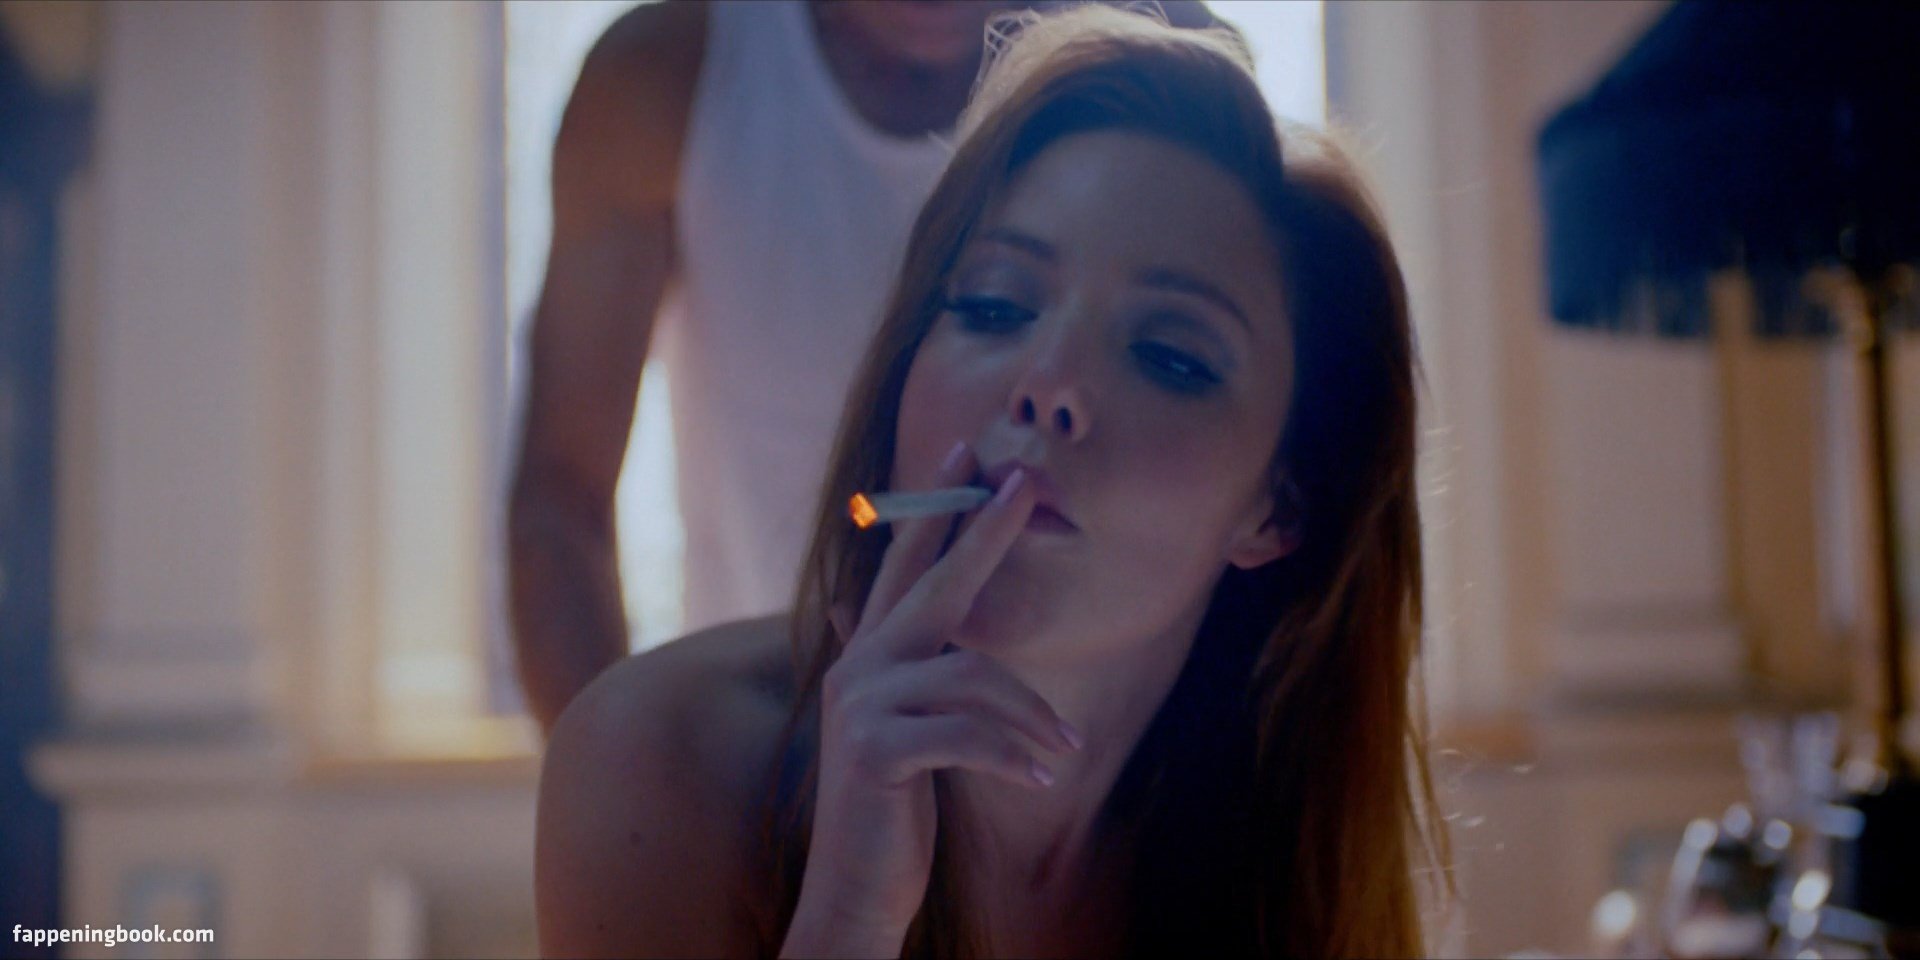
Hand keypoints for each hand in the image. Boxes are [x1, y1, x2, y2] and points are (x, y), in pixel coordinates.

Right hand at [779, 442, 1082, 957]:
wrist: (856, 889)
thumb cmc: (894, 811)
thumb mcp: (911, 733)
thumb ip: (921, 678)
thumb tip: (941, 638)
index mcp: (868, 657)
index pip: (901, 566)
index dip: (935, 509)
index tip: (966, 455)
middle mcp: (857, 668)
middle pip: (930, 585)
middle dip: (983, 533)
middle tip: (1028, 487)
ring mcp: (859, 706)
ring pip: (971, 676)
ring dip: (1033, 716)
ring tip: (1066, 750)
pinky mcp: (874, 751)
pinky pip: (967, 734)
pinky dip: (1014, 754)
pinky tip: (1043, 777)